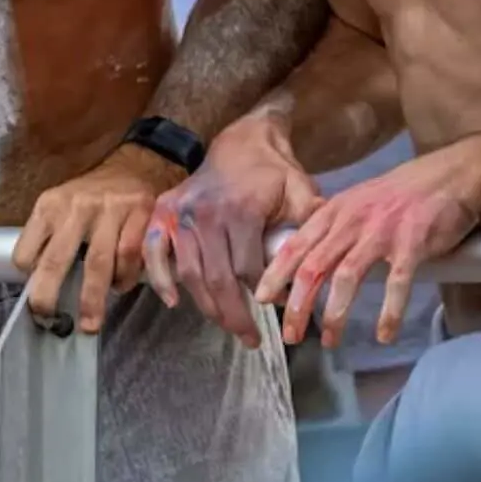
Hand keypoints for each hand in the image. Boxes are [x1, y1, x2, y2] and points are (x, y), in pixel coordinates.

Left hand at [16, 145, 181, 333]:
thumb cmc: (93, 196)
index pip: (28, 247)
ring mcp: (108, 210)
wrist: (137, 166)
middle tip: (48, 319)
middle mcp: (75, 207)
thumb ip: (50, 236)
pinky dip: (124, 278)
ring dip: (92, 298)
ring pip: (97, 263)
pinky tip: (121, 288)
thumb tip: (38, 279)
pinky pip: (129, 257)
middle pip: (56, 259)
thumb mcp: (61, 205)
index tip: (32, 295)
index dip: (28, 274)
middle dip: (49, 293)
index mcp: (49, 206)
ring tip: (89, 323)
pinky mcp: (140, 215)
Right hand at [144, 112, 321, 347]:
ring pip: (189, 273)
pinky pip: (154, 251)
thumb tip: (326, 263)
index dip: (264, 296)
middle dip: (234, 315)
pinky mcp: (163, 212)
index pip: (248, 270)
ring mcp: (179, 213)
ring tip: (227, 327)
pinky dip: (160, 278)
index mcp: (240, 211)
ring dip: (206, 306)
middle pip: (217, 279)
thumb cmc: (273, 173)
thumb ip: (311, 226)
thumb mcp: (301, 192)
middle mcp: (205, 214)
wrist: (240, 141)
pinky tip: (172, 301)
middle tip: (250, 340)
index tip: (279, 312)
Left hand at [255, 136, 480, 346]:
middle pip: (313, 267)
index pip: (295, 246)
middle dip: (298, 304)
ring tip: (330, 340)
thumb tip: (306, 258)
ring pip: (347, 277)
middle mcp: (350, 222)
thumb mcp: (354, 204)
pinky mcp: (412, 244)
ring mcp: (380, 233)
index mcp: (333, 213)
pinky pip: (396, 283)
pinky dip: (389, 311)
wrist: (449, 176)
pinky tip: (384, 335)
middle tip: (290, 334)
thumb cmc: (400, 195)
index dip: (275, 274)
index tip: (261, 299)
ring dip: (336, 313)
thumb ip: (331, 228)